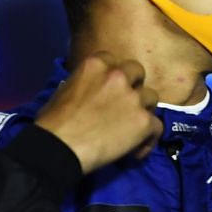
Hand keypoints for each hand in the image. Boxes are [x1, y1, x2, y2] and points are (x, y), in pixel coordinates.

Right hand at [33, 52, 162, 173]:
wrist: (59, 147)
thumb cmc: (53, 122)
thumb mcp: (64, 90)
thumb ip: (86, 83)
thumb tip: (92, 91)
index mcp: (96, 64)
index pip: (114, 61)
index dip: (114, 75)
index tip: (109, 88)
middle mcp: (118, 76)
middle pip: (138, 72)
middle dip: (133, 86)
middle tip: (124, 104)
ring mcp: (134, 98)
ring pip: (152, 98)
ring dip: (143, 111)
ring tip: (131, 128)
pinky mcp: (144, 121)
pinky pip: (157, 127)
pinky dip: (148, 140)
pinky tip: (135, 151)